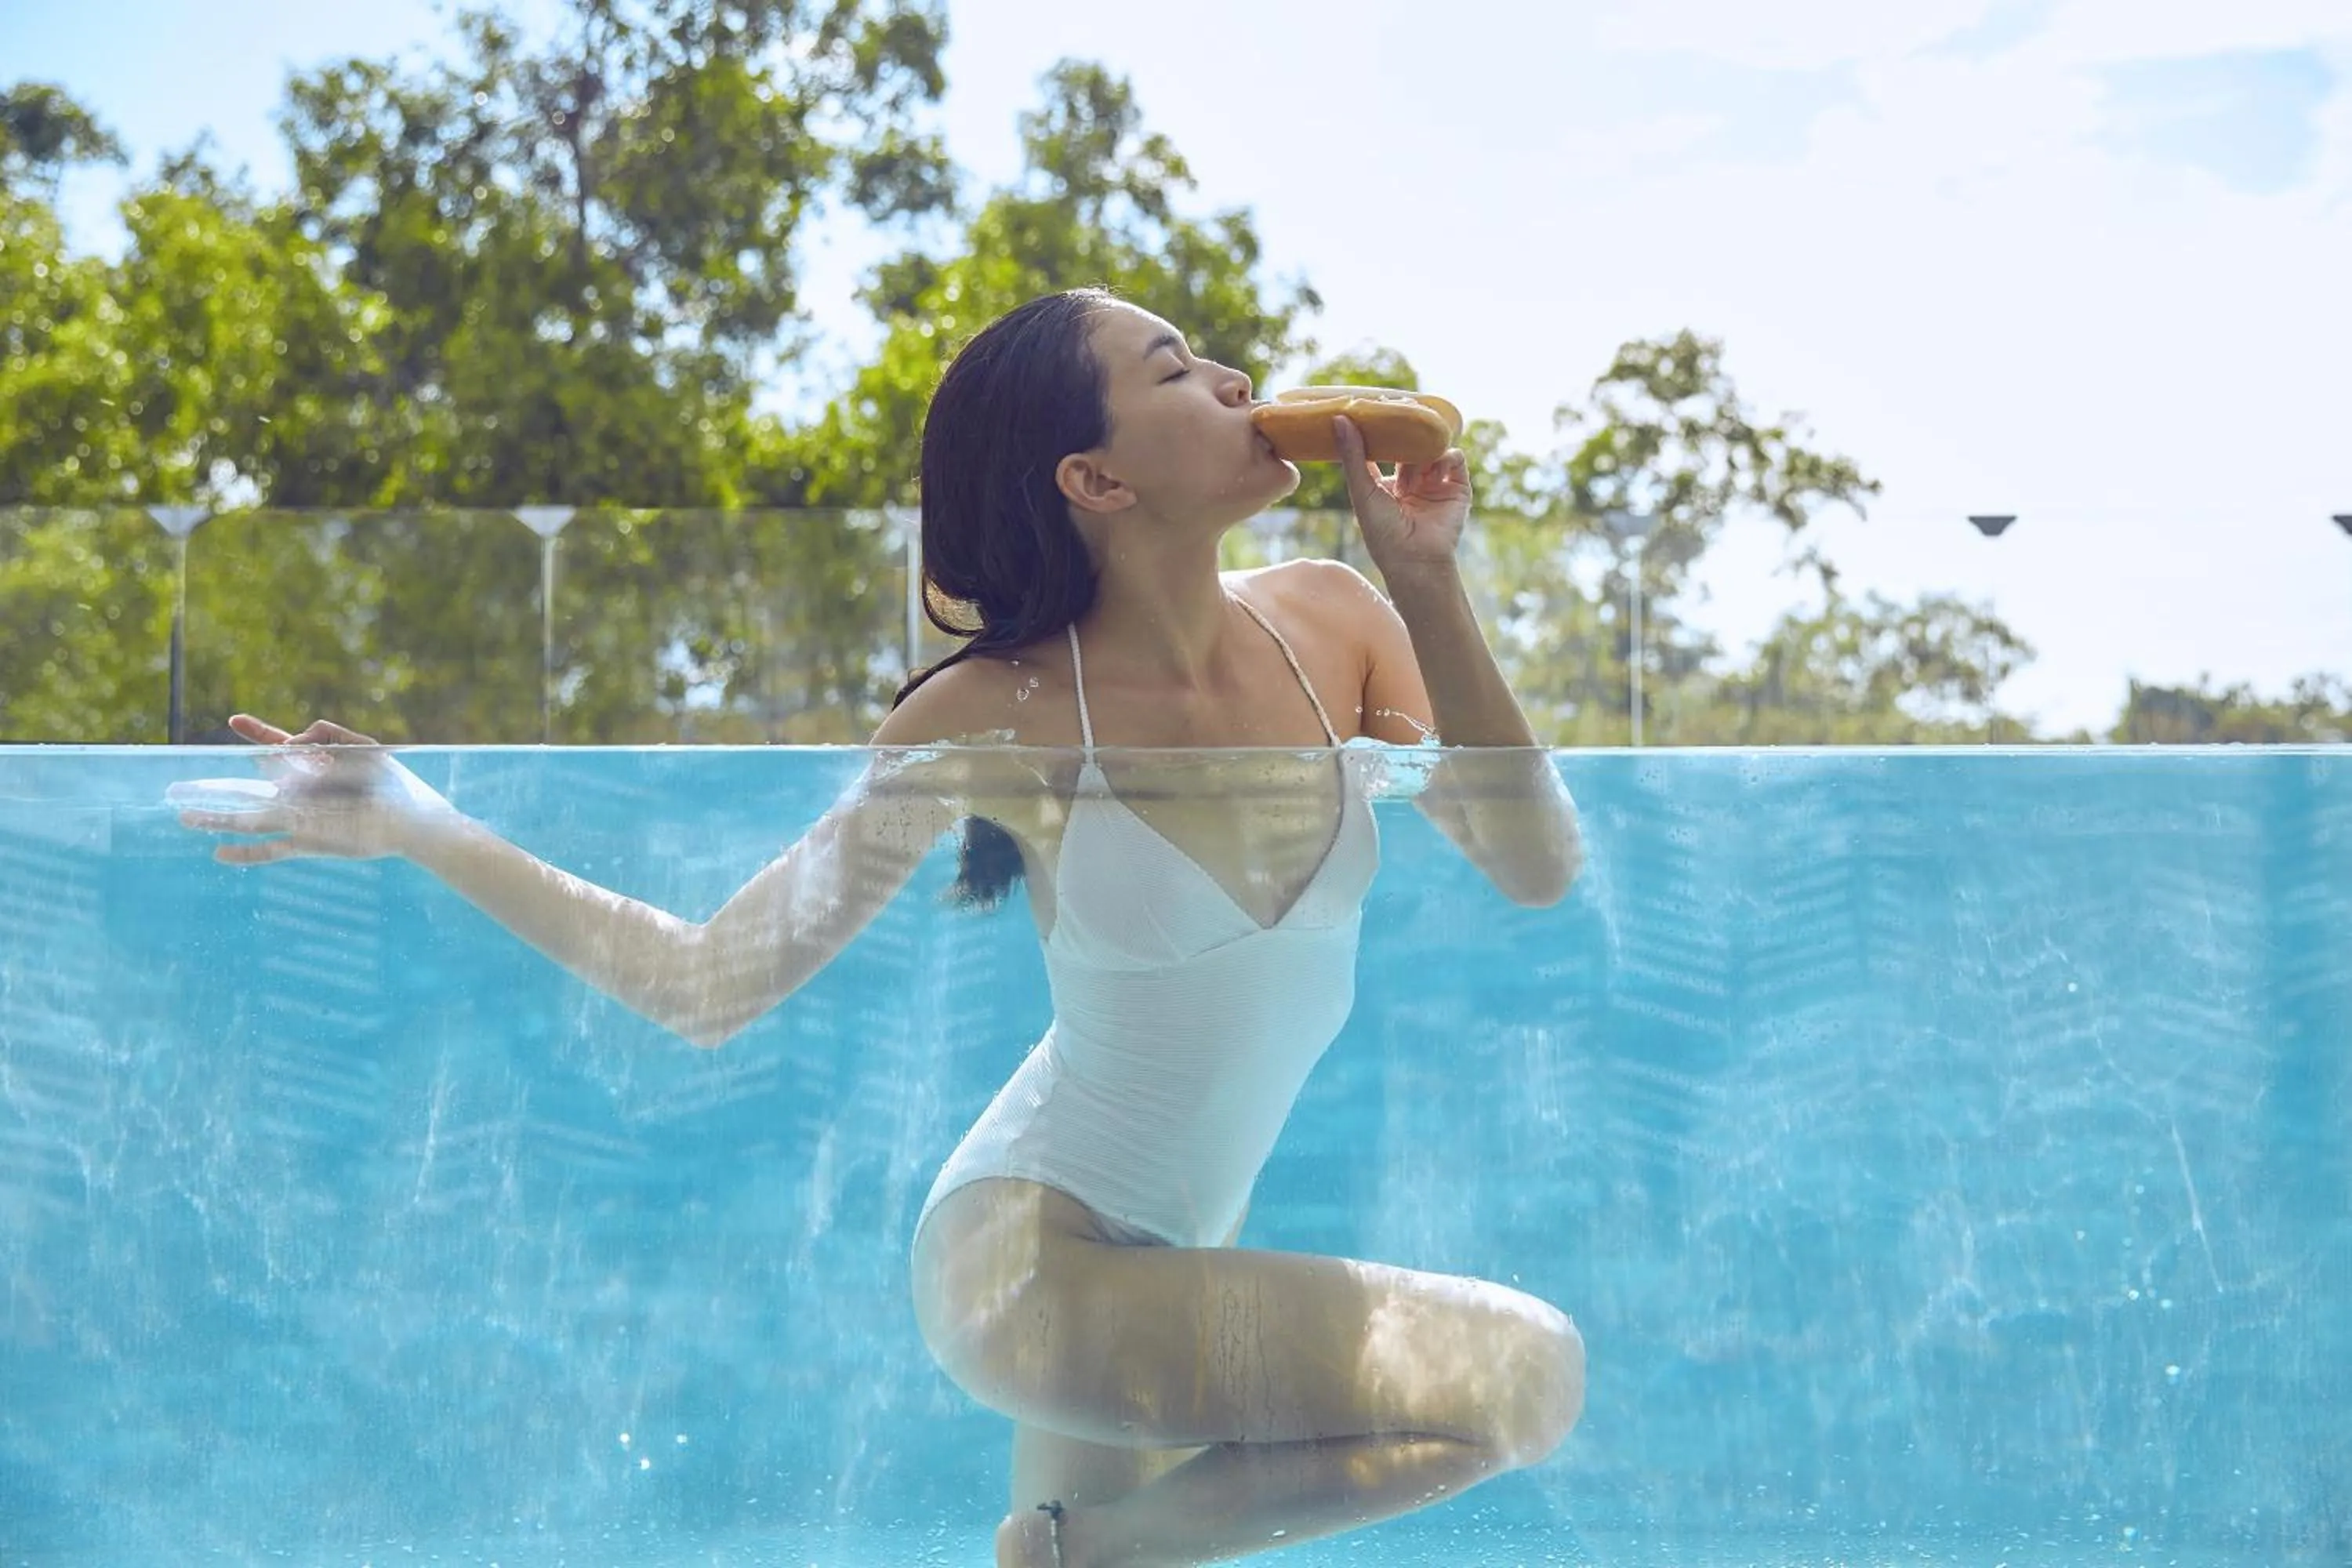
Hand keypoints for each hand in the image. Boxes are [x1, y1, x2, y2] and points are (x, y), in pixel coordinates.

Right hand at [171, 714, 459, 864]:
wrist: (413, 820)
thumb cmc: (394, 782)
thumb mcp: (365, 747)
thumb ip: (329, 735)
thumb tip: (293, 739)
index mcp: (313, 768)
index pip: (276, 748)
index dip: (257, 734)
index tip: (235, 720)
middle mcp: (300, 794)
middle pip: (248, 788)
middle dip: (214, 787)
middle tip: (176, 788)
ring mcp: (302, 820)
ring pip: (250, 819)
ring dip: (218, 819)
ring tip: (184, 818)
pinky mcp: (311, 842)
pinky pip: (273, 849)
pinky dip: (247, 853)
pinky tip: (221, 854)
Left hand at [1332, 414, 1471, 576]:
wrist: (1416, 560)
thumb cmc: (1383, 533)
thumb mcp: (1362, 490)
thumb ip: (1352, 456)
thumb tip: (1338, 419)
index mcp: (1387, 486)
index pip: (1385, 451)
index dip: (1382, 434)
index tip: (1375, 412)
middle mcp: (1412, 483)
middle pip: (1410, 447)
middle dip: (1406, 438)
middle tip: (1401, 423)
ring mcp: (1436, 485)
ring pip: (1432, 450)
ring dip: (1423, 454)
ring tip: (1415, 473)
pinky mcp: (1457, 488)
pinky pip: (1456, 458)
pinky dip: (1447, 456)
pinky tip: (1435, 470)